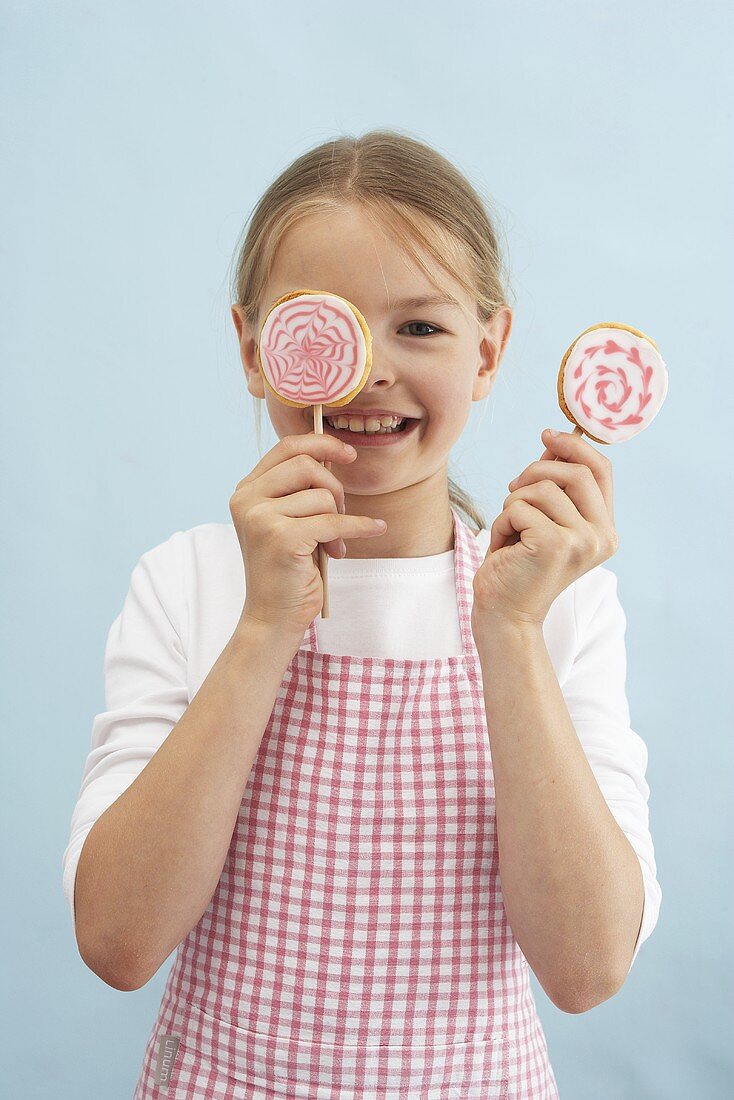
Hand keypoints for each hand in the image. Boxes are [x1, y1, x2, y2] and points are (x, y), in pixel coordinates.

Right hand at [229, 433, 387, 638]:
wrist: (272, 616)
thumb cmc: (286, 569)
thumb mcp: (287, 521)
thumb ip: (299, 490)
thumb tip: (332, 456)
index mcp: (246, 491)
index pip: (286, 447)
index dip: (321, 443)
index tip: (348, 453)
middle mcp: (247, 500)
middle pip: (306, 464)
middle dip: (334, 487)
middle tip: (340, 514)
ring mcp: (261, 519)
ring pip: (321, 496)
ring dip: (340, 519)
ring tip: (334, 545)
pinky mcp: (282, 538)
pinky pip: (334, 521)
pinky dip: (359, 527)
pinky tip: (373, 530)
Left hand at [471, 428, 619, 630]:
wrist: (505, 614)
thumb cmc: (519, 565)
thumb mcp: (543, 519)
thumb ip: (554, 483)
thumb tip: (555, 438)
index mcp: (606, 530)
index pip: (602, 470)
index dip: (575, 446)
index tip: (547, 434)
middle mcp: (602, 536)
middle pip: (575, 472)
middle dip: (535, 469)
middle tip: (512, 489)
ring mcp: (581, 541)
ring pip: (541, 489)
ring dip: (513, 504)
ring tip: (508, 531)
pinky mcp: (553, 545)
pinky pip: (519, 508)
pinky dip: (502, 522)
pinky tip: (502, 546)